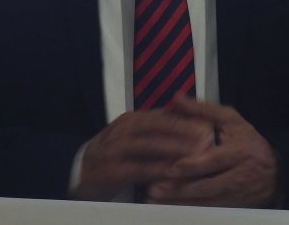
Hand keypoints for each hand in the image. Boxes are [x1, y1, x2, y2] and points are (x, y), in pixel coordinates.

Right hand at [72, 109, 213, 200]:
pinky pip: (138, 168)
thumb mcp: (134, 137)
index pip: (163, 115)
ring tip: (196, 153)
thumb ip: (157, 130)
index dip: (186, 117)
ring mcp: (116, 149)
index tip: (209, 121)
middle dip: (183, 129)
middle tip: (207, 135)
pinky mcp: (112, 170)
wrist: (79, 173)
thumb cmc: (114, 156)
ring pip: (149, 145)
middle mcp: (124, 130)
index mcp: (132, 120)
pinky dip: (156, 170)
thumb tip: (189, 122)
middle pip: (157, 125)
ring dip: (174, 148)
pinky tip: (173, 173)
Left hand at [146, 97, 278, 207]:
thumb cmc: (247, 141)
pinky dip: (190, 211)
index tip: (173, 167)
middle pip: (208, 186)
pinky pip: (210, 212)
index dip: (194, 165)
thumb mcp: (230, 120)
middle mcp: (240, 176)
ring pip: (207, 202)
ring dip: (181, 203)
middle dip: (181, 189)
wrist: (275, 170)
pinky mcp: (235, 207)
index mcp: (239, 152)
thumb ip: (203, 110)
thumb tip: (176, 98)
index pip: (215, 160)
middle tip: (156, 188)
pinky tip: (171, 209)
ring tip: (157, 200)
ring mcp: (238, 195)